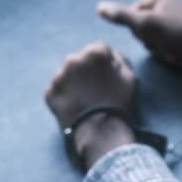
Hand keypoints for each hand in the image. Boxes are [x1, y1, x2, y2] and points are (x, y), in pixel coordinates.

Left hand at [45, 42, 136, 168]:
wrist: (100, 133)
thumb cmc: (119, 103)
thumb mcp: (131, 78)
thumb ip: (122, 61)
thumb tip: (112, 56)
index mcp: (93, 54)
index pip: (100, 49)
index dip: (106, 62)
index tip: (110, 75)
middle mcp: (72, 60)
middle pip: (81, 60)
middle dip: (88, 70)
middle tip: (97, 89)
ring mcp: (58, 77)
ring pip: (68, 75)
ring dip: (75, 83)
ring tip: (86, 101)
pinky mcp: (49, 94)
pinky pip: (58, 91)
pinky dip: (66, 96)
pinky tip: (76, 107)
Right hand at [97, 0, 181, 78]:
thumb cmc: (179, 35)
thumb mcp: (146, 23)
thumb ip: (121, 15)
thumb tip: (99, 7)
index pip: (131, 15)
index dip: (138, 29)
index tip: (153, 34)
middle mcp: (167, 6)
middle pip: (141, 28)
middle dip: (150, 41)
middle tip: (165, 44)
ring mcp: (175, 23)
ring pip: (152, 41)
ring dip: (159, 50)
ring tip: (173, 51)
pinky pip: (165, 48)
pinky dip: (169, 54)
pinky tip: (179, 57)